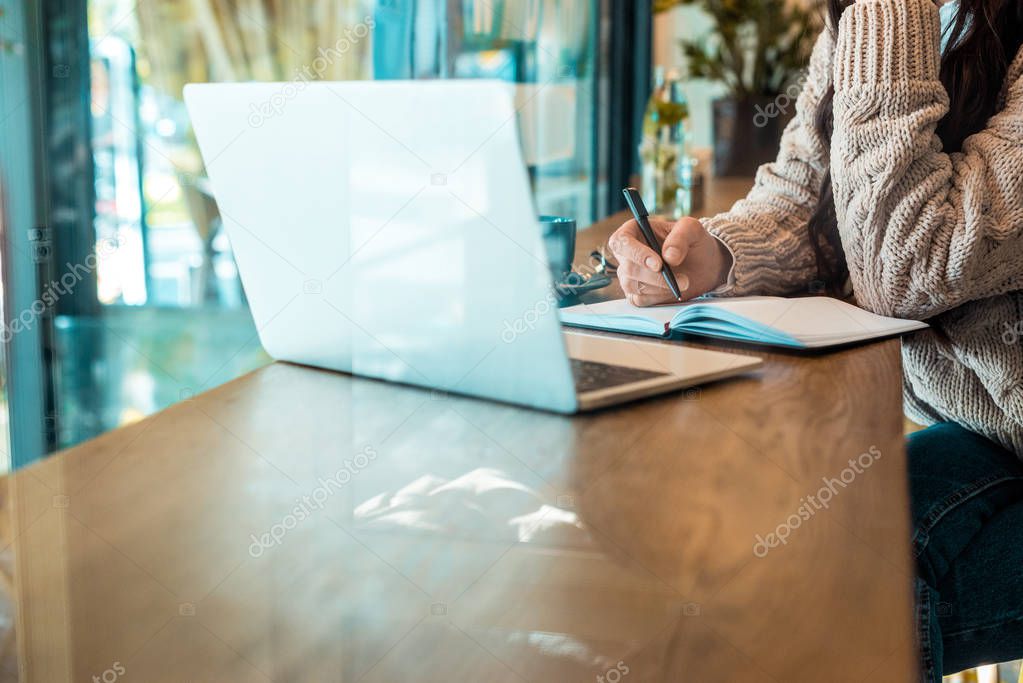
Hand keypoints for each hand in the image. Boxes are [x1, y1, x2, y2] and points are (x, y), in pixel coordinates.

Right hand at [609, 216, 732, 306]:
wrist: (702, 265)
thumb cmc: (693, 242)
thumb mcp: (692, 230)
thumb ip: (681, 237)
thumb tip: (669, 256)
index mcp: (633, 231)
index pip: (620, 241)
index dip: (636, 253)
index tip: (658, 264)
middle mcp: (627, 254)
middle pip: (628, 268)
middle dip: (654, 276)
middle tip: (681, 278)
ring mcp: (629, 275)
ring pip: (633, 286)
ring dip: (660, 287)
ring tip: (684, 282)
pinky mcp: (636, 294)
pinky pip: (640, 299)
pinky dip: (659, 297)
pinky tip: (673, 290)